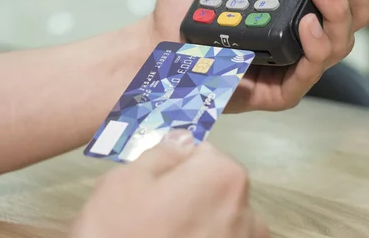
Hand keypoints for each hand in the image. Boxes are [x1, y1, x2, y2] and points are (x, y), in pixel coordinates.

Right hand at [70, 130, 269, 237]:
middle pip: (214, 186)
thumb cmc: (120, 235)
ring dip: (199, 222)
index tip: (151, 189)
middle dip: (189, 195)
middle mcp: (248, 210)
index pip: (201, 152)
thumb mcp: (125, 182)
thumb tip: (184, 139)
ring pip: (219, 218)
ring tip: (163, 235)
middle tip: (151, 216)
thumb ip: (162, 153)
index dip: (173, 166)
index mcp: (224, 176)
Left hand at [152, 0, 368, 112]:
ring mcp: (295, 63)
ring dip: (335, 8)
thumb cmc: (188, 10)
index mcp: (299, 4)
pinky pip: (311, 71)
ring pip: (342, 41)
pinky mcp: (281, 91)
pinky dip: (314, 45)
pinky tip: (303, 24)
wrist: (157, 43)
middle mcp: (304, 33)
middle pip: (358, 12)